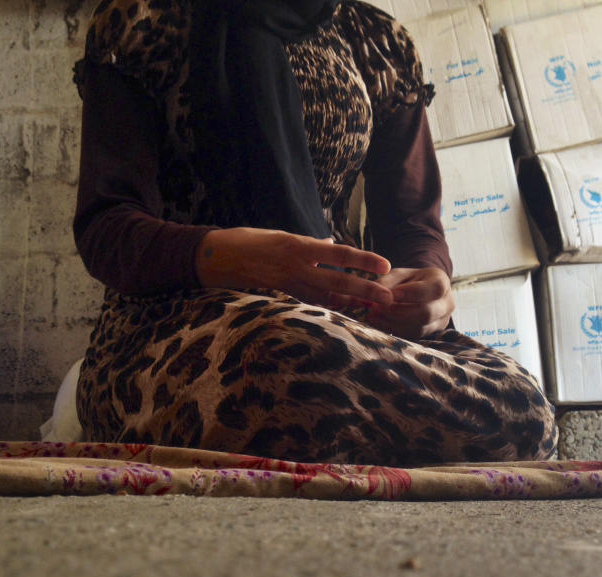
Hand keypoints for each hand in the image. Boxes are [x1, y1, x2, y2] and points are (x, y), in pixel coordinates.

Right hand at [195, 227, 392, 308]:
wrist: (213, 257)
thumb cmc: (246, 241)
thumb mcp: (279, 235)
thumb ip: (307, 244)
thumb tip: (329, 246)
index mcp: (298, 245)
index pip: (339, 254)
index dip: (364, 261)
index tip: (385, 266)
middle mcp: (295, 266)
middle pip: (338, 281)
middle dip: (364, 290)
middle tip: (388, 298)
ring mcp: (285, 285)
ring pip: (324, 297)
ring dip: (348, 304)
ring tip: (370, 310)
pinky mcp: (277, 298)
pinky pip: (305, 305)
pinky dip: (323, 309)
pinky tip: (338, 315)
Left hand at [367, 267, 454, 338]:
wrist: (420, 293)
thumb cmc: (409, 281)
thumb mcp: (399, 274)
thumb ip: (388, 281)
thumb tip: (376, 294)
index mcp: (442, 282)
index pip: (434, 289)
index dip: (412, 293)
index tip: (390, 294)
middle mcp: (446, 304)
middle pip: (427, 313)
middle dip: (399, 312)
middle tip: (377, 307)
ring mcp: (441, 322)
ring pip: (420, 328)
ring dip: (394, 323)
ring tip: (374, 315)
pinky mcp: (430, 334)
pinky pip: (413, 336)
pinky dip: (394, 330)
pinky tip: (379, 323)